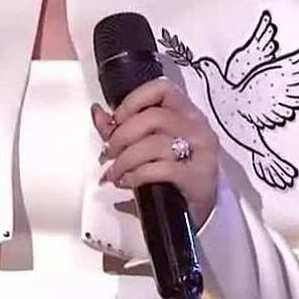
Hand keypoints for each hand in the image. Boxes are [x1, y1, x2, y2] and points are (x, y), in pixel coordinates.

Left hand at [91, 78, 221, 225]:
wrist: (198, 209)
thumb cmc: (173, 172)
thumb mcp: (149, 146)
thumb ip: (122, 128)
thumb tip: (97, 112)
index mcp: (186, 112)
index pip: (162, 89)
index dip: (134, 100)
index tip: (117, 119)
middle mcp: (197, 126)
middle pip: (153, 117)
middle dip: (122, 136)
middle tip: (108, 153)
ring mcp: (201, 151)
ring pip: (154, 144)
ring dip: (125, 160)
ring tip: (114, 173)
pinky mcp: (198, 177)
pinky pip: (161, 169)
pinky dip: (137, 175)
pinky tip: (127, 182)